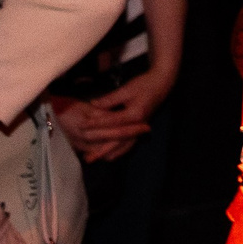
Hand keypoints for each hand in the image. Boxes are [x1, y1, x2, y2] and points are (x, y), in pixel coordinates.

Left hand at [51, 64, 176, 164]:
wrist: (161, 84)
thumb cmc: (144, 84)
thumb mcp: (126, 89)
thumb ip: (109, 99)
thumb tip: (92, 104)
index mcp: (134, 115)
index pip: (111, 121)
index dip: (95, 124)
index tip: (81, 126)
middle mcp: (137, 125)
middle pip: (117, 141)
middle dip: (101, 150)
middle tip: (87, 159)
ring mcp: (139, 128)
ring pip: (123, 146)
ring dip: (109, 153)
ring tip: (96, 159)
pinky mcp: (139, 128)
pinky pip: (129, 144)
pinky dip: (119, 150)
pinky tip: (109, 154)